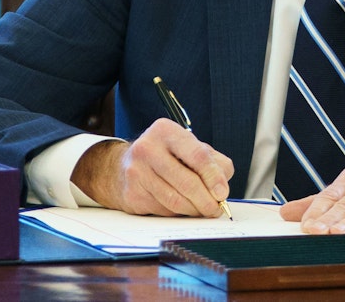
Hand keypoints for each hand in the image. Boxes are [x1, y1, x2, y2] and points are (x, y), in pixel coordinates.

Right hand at [71, 118, 233, 216]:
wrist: (122, 167)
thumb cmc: (165, 156)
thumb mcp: (189, 148)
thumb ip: (213, 162)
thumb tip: (222, 187)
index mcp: (166, 131)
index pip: (197, 155)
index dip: (213, 177)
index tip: (222, 193)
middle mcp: (148, 148)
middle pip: (187, 181)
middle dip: (206, 200)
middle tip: (216, 209)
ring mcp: (137, 172)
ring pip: (175, 200)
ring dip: (194, 210)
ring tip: (203, 210)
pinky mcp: (132, 194)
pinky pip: (163, 210)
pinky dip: (178, 214)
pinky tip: (183, 209)